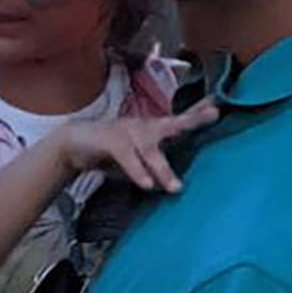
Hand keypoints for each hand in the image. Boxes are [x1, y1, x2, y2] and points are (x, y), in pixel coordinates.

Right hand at [58, 97, 219, 193]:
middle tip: (213, 114)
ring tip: (175, 188)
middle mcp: (144, 127)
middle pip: (172, 123)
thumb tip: (177, 187)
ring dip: (163, 169)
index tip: (219, 105)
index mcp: (152, 129)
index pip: (180, 120)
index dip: (199, 112)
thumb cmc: (111, 153)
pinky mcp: (111, 141)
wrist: (73, 144)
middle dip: (192, 120)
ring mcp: (128, 132)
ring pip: (150, 149)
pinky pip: (128, 157)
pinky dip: (137, 171)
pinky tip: (147, 185)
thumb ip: (157, 168)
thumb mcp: (139, 159)